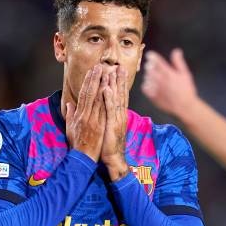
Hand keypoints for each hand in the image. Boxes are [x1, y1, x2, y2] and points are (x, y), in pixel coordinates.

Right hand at [66, 64, 106, 162]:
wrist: (82, 159)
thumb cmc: (77, 145)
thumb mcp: (70, 129)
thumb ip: (70, 116)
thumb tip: (69, 105)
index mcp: (79, 115)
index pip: (84, 95)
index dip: (88, 82)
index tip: (92, 71)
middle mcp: (85, 115)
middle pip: (90, 94)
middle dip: (95, 79)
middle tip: (99, 66)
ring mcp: (93, 120)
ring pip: (98, 99)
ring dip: (102, 85)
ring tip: (107, 73)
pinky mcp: (99, 126)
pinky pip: (103, 110)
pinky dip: (106, 99)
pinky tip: (110, 89)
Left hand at [102, 65, 129, 180]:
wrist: (114, 159)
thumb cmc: (109, 146)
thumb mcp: (108, 129)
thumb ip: (106, 118)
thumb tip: (104, 110)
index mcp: (118, 116)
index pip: (120, 97)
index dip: (119, 84)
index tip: (118, 72)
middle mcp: (120, 115)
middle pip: (121, 95)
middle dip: (120, 80)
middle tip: (120, 66)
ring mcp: (117, 119)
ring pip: (116, 99)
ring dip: (115, 84)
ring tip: (114, 71)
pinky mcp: (112, 125)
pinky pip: (110, 109)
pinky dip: (108, 98)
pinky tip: (106, 88)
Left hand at [141, 49, 197, 118]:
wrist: (184, 107)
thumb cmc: (186, 90)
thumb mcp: (185, 74)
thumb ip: (179, 62)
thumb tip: (176, 51)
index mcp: (169, 73)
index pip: (157, 61)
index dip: (152, 57)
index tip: (149, 55)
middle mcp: (161, 80)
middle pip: (150, 69)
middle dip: (149, 66)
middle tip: (150, 66)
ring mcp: (156, 88)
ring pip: (147, 77)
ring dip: (148, 75)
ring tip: (153, 76)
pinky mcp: (153, 96)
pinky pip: (145, 88)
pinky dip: (146, 84)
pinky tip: (150, 84)